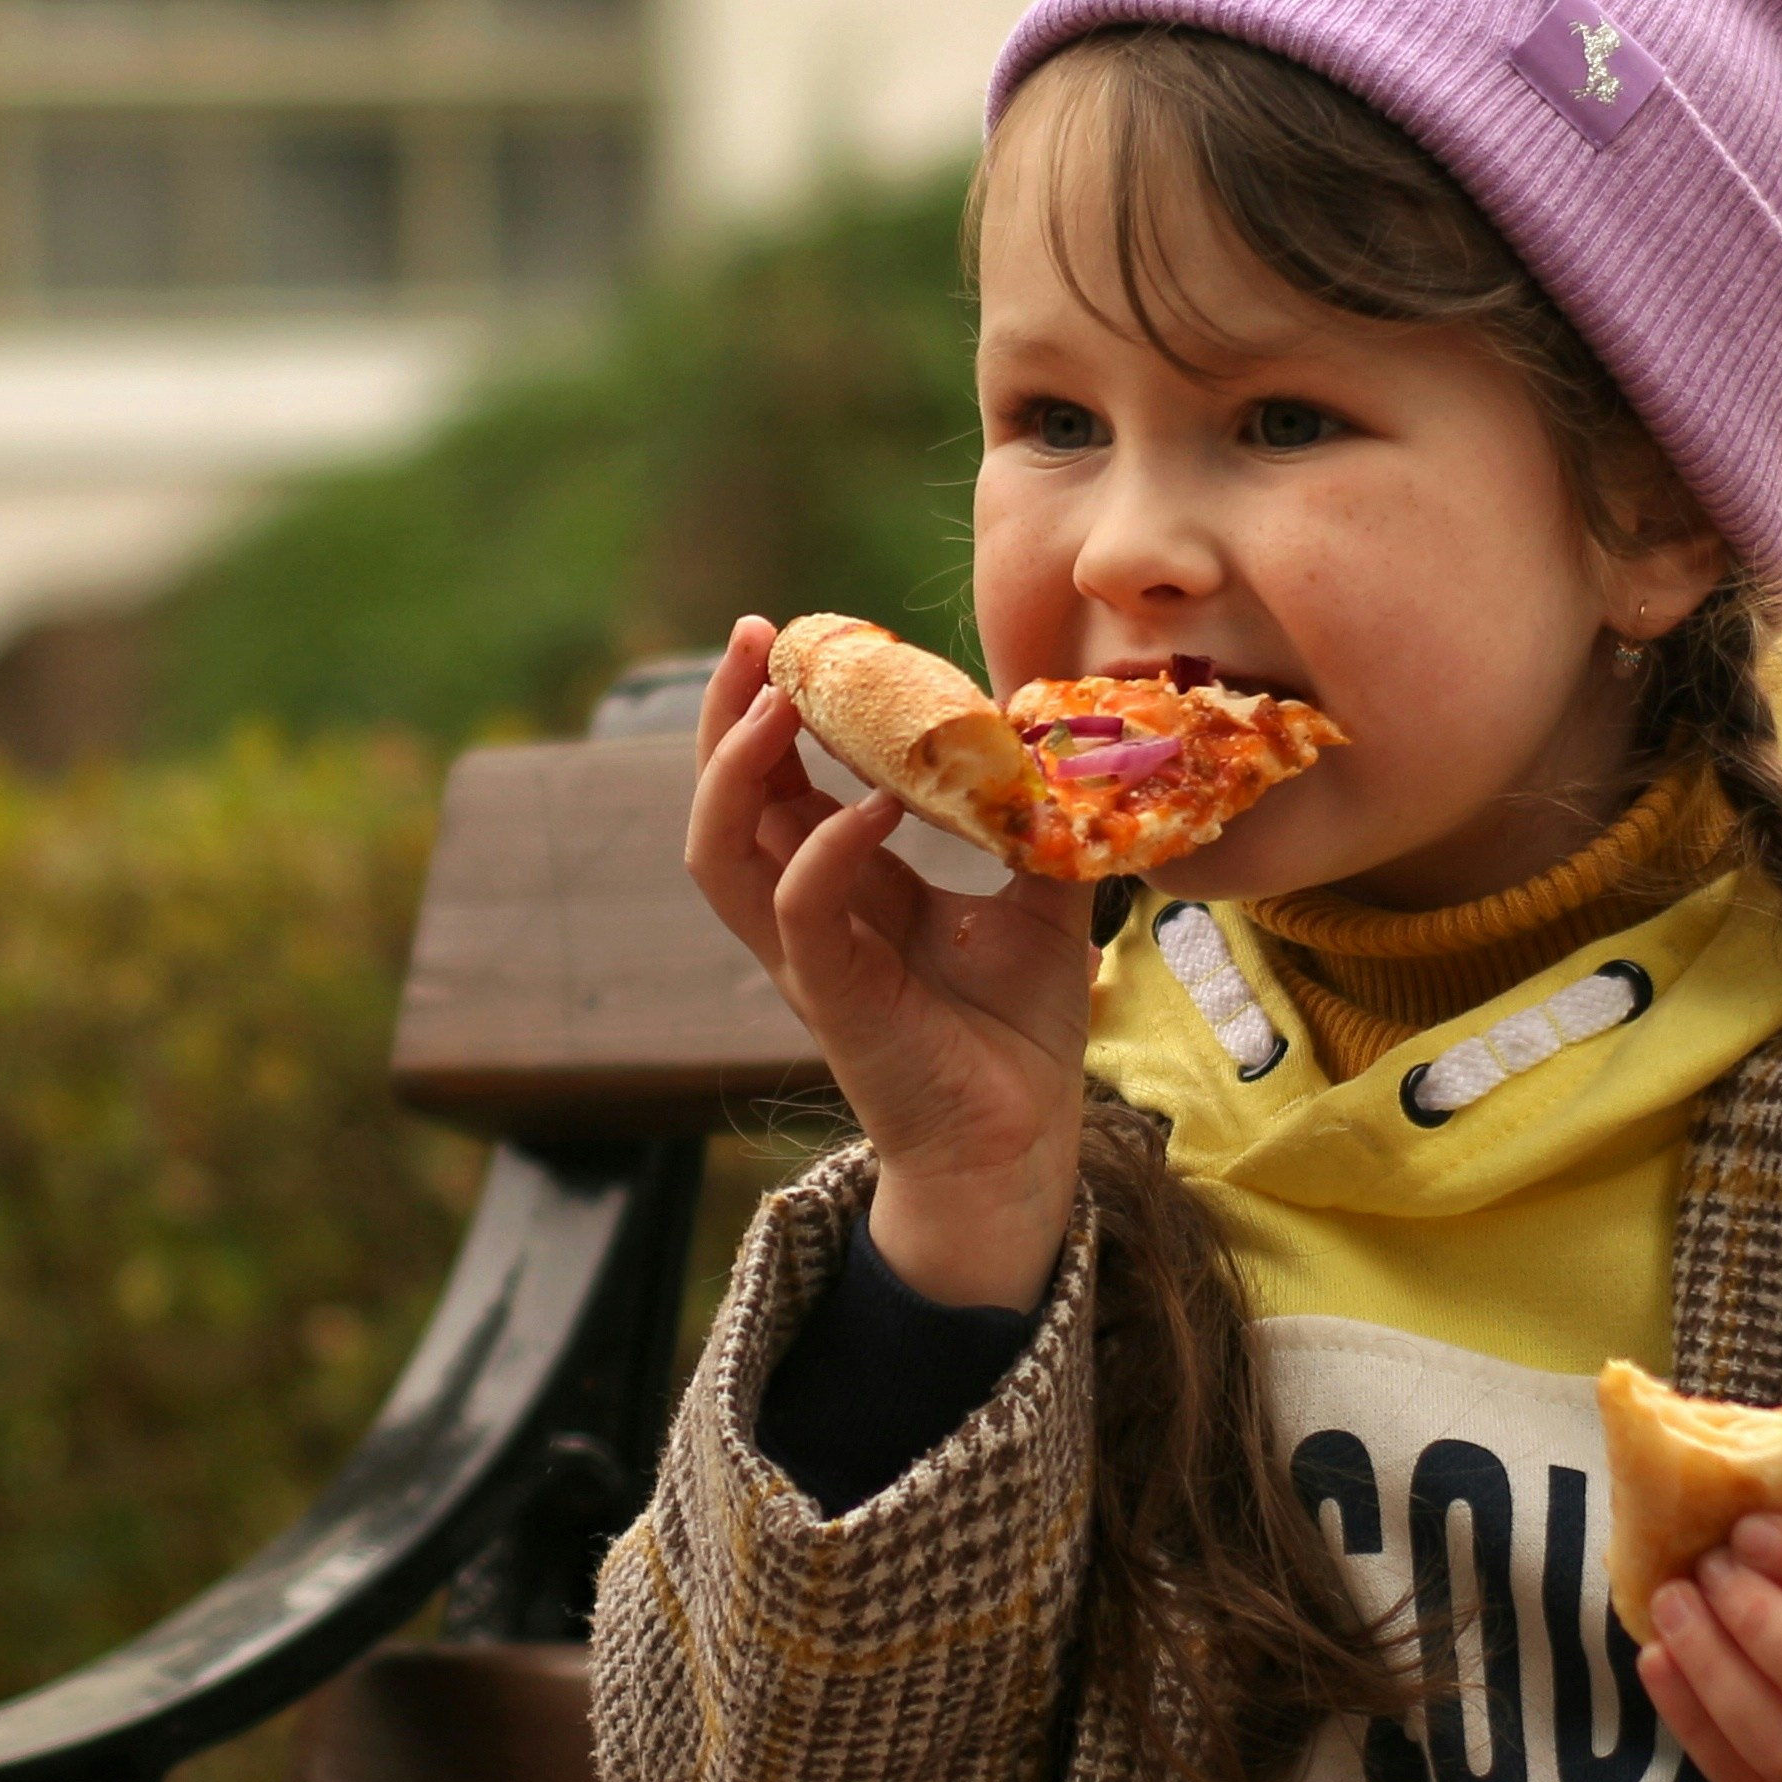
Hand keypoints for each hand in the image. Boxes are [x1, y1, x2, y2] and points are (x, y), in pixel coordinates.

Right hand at [680, 616, 1094, 1309]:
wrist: (1022, 1146)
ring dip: (737, 769)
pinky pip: (802, 912)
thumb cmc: (1017, 1036)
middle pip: (722, 803)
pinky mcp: (838, 1002)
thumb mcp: (1037, 904)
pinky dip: (827, 850)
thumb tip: (1059, 743)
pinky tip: (874, 804)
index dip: (772, 710)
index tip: (793, 635)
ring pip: (722, 853)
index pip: (775, 785)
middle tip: (758, 635)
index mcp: (839, 889)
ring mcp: (809, 961)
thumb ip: (1034, 827)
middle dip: (724, 713)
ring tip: (776, 699)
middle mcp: (804, 918)